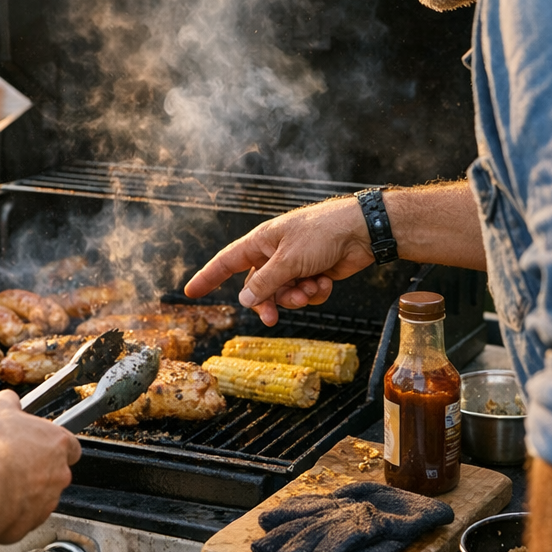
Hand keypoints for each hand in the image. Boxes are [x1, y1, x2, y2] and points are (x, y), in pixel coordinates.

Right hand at [0, 389, 80, 542]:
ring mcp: (48, 500)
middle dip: (35, 467)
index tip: (39, 443)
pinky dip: (13, 508)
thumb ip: (9, 401)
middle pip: (54, 470)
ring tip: (0, 480)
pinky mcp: (32, 522)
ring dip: (24, 489)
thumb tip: (9, 399)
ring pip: (41, 494)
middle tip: (12, 461)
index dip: (54, 443)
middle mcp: (59, 473)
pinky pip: (25, 514)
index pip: (71, 444)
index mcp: (58, 442)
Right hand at [184, 197, 375, 324]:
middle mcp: (274, 254)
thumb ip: (265, 282)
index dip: (208, 277)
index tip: (191, 292)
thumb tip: (244, 300)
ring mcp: (294, 265)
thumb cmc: (322, 234)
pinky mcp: (314, 274)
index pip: (226, 261)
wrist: (361, 231)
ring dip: (296, 296)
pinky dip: (314, 292)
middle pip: (258, 287)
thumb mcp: (288, 260)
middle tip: (272, 319)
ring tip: (310, 287)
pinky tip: (325, 281)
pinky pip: (305, 294)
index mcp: (261, 242)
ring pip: (283, 294)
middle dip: (267, 302)